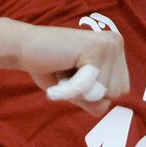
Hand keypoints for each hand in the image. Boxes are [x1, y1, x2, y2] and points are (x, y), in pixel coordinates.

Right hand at [15, 23, 129, 115]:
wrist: (24, 48)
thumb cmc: (51, 68)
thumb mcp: (80, 91)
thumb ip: (96, 102)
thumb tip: (104, 104)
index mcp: (116, 51)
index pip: (121, 90)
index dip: (94, 91)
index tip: (77, 74)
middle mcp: (116, 43)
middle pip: (118, 91)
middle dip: (89, 91)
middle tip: (70, 72)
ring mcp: (108, 44)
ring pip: (106, 91)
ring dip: (79, 89)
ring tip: (66, 68)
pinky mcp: (96, 48)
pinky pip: (90, 86)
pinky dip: (71, 87)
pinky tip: (61, 69)